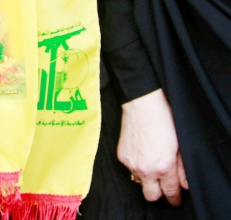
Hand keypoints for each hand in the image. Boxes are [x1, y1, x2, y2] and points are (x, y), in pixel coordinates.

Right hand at [118, 89, 187, 205]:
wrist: (141, 106)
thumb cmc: (163, 121)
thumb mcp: (179, 147)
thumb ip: (182, 169)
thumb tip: (184, 184)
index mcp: (163, 167)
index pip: (170, 192)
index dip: (175, 198)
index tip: (176, 199)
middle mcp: (145, 169)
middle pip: (151, 196)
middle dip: (158, 194)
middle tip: (164, 187)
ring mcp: (131, 164)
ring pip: (139, 181)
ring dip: (146, 178)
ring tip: (151, 163)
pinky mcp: (121, 156)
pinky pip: (130, 168)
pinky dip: (137, 165)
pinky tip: (141, 153)